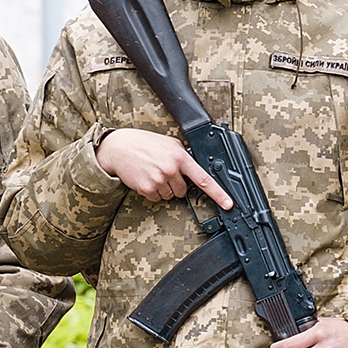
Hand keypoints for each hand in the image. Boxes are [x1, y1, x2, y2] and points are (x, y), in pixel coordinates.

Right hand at [98, 127, 230, 207]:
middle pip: (183, 191)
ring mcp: (159, 180)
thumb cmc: (143, 143)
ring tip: (152, 173)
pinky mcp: (147, 189)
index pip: (204, 178)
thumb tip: (195, 164)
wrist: (118, 148)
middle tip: (162, 172)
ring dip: (163, 188)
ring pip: (170, 196)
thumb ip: (183, 154)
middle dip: (175, 184)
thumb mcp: (168, 143)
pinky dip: (152, 192)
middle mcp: (171, 169)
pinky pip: (157, 198)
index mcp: (180, 157)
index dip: (219, 193)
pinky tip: (145, 178)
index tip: (229, 204)